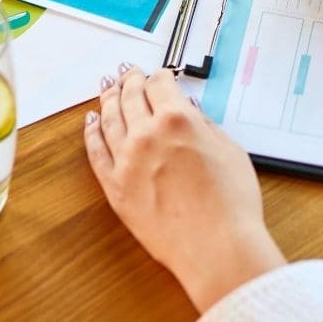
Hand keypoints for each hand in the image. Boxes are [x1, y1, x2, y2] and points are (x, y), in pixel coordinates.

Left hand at [83, 66, 285, 312]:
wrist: (217, 247)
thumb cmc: (232, 203)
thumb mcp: (230, 151)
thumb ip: (205, 126)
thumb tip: (190, 113)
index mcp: (178, 120)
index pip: (160, 84)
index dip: (160, 76)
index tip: (160, 76)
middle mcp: (147, 135)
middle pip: (131, 97)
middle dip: (131, 81)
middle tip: (129, 74)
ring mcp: (126, 161)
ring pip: (109, 119)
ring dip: (108, 100)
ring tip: (108, 89)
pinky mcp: (115, 188)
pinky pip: (96, 153)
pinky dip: (91, 133)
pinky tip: (91, 123)